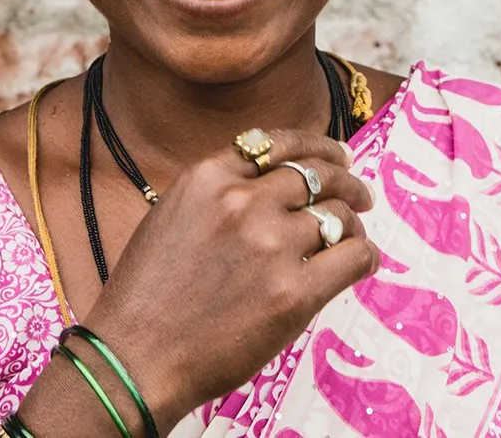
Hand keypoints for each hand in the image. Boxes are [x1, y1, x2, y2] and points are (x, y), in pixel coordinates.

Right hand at [83, 130, 377, 430]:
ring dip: (352, 222)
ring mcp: (271, 245)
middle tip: (360, 193)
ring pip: (337, 214)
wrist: (136, 357)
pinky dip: (364, 255)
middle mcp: (243, 202)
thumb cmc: (147, 295)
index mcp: (208, 177)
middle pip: (316, 173)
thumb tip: (272, 184)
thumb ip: (218, 193)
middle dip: (346, 179)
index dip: (316, 146)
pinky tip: (363, 261)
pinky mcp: (294, 292)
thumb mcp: (172, 215)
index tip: (336, 154)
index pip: (277, 144)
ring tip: (354, 233)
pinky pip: (352, 257)